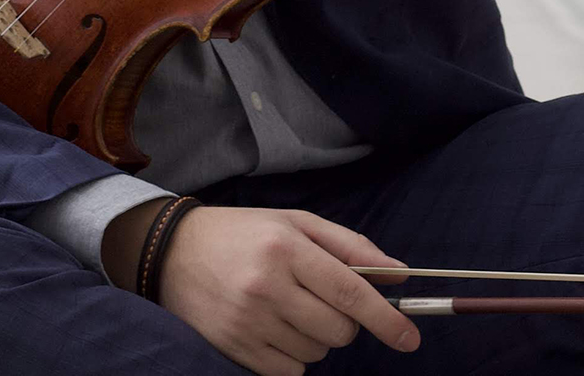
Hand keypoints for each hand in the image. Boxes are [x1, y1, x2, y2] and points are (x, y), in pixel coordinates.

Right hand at [146, 204, 417, 373]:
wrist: (174, 252)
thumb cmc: (245, 233)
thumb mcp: (296, 222)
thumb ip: (350, 246)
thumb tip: (398, 274)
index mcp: (286, 246)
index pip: (350, 289)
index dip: (385, 318)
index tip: (410, 338)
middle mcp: (267, 285)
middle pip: (338, 329)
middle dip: (345, 322)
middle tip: (322, 299)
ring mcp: (249, 321)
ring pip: (316, 352)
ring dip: (316, 337)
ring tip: (289, 307)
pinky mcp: (234, 349)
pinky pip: (290, 372)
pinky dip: (294, 356)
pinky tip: (274, 328)